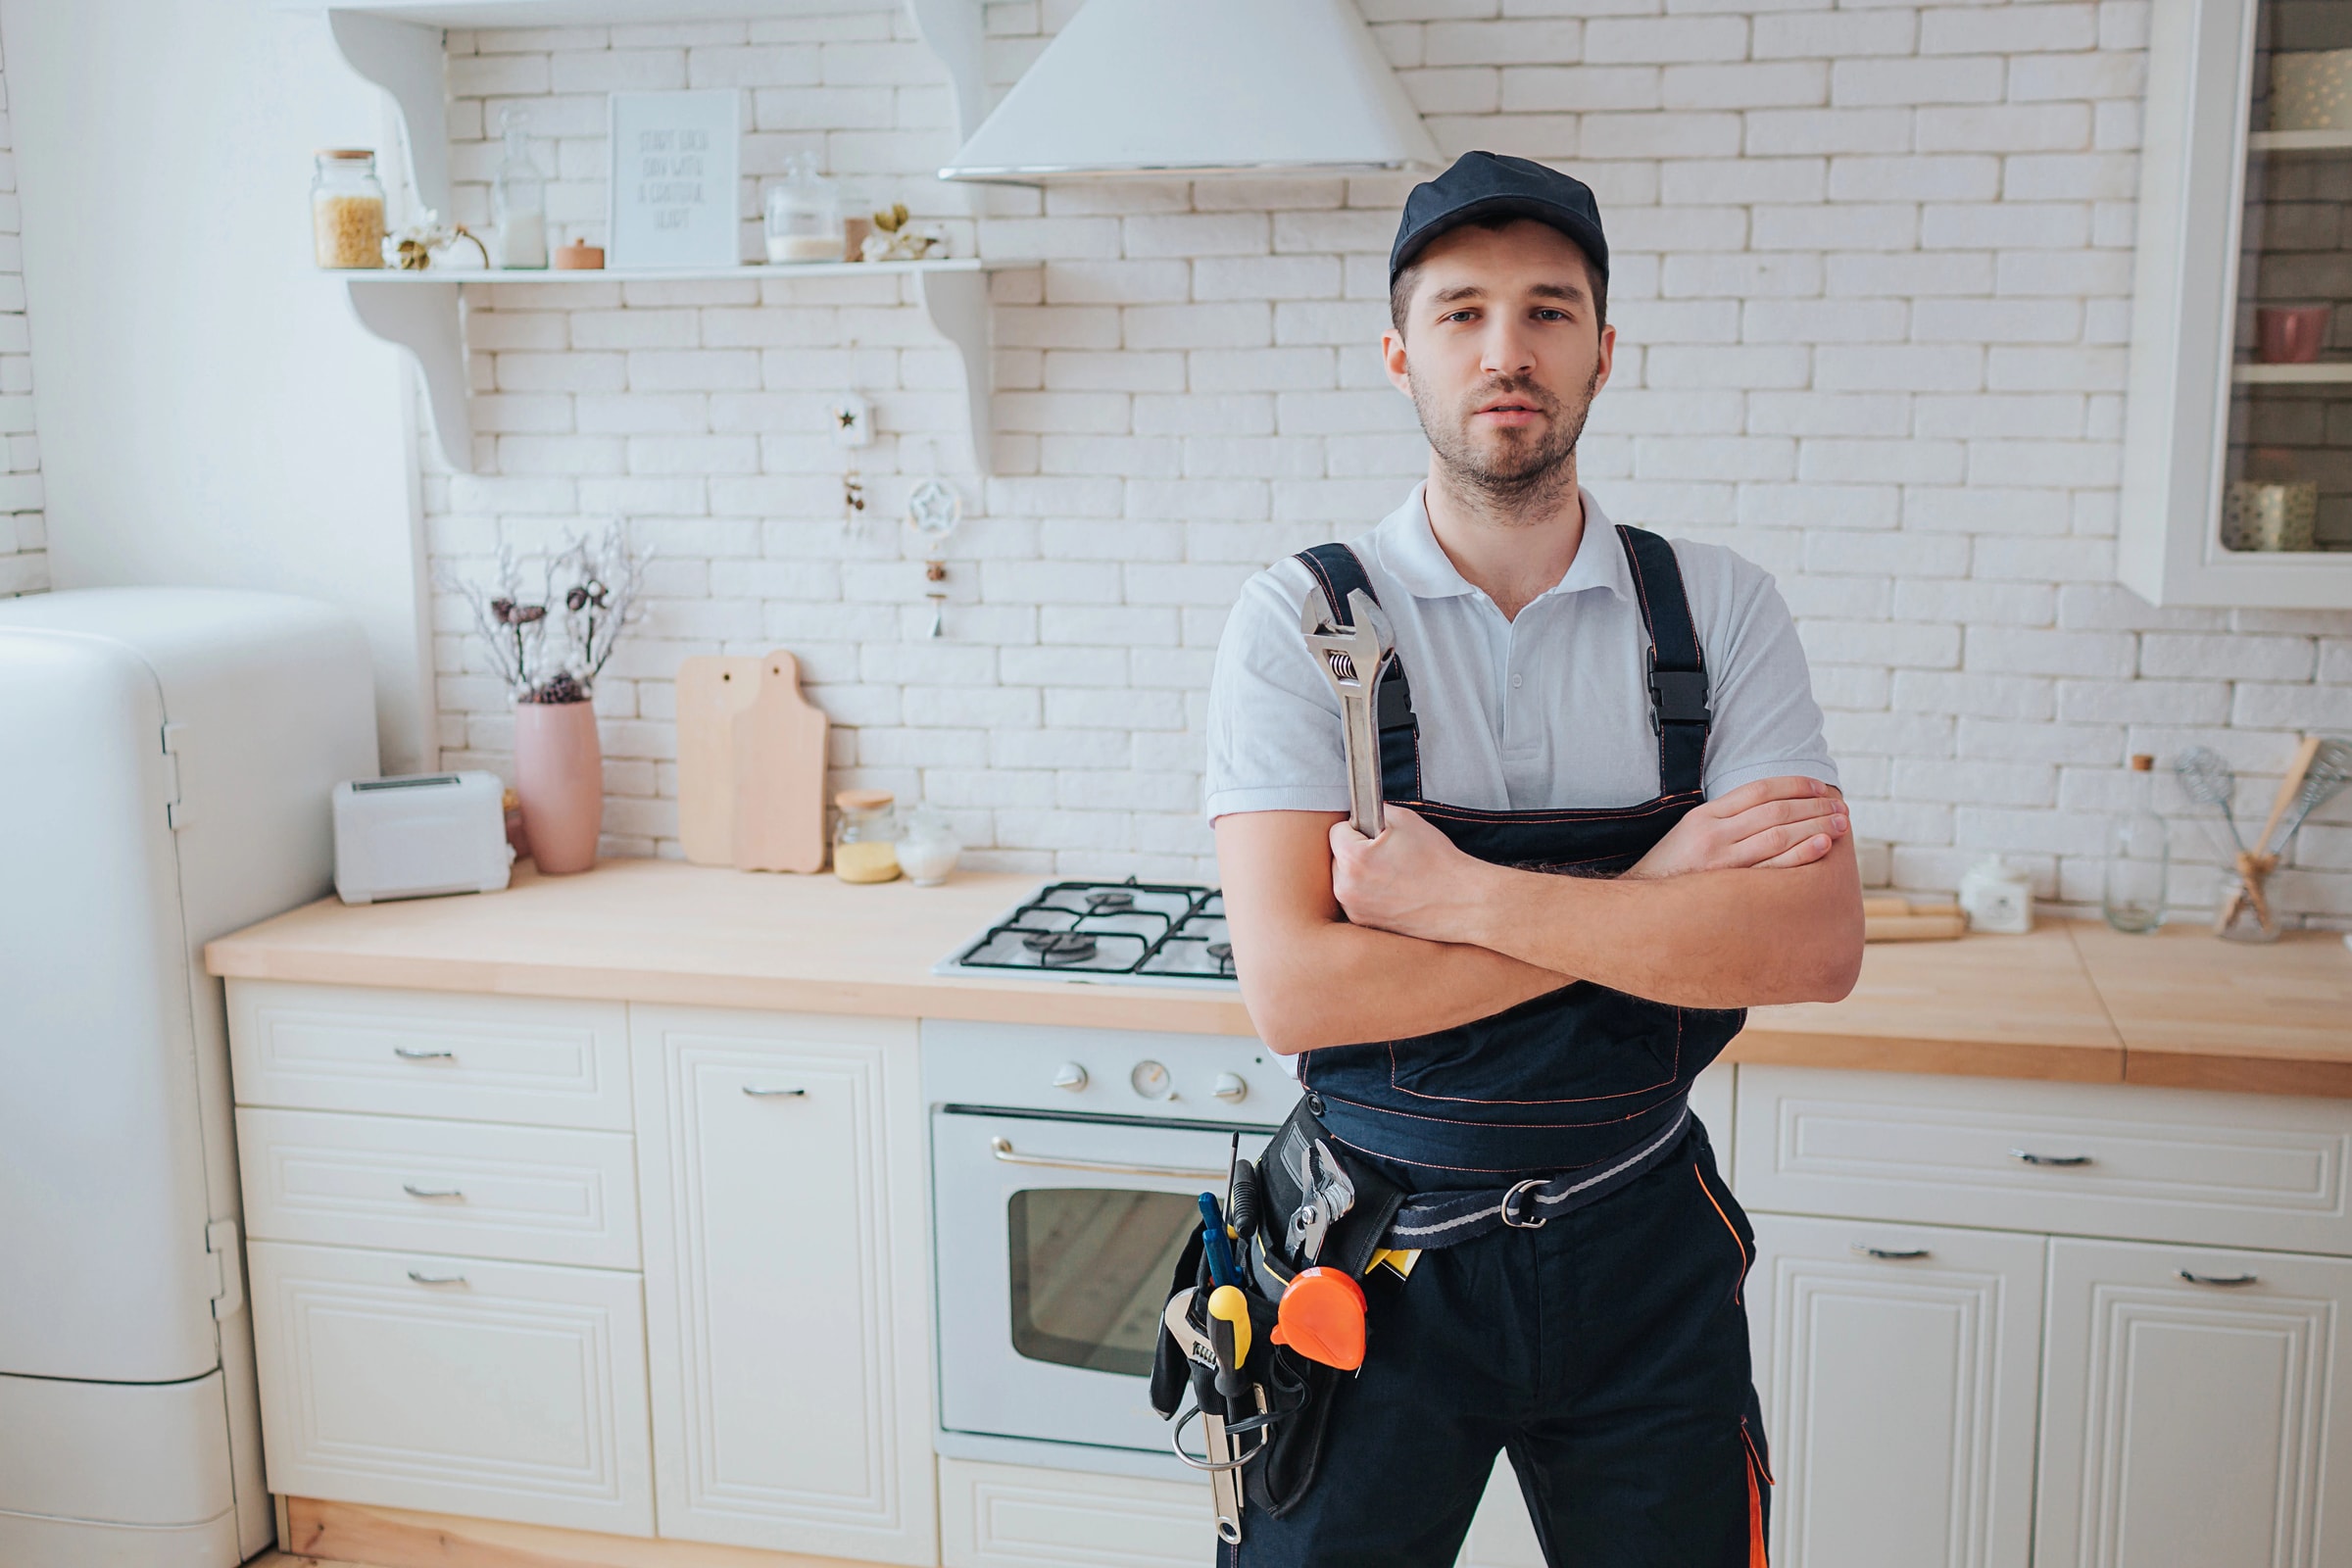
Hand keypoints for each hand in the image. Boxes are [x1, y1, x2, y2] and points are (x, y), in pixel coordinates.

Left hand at [1329, 806, 1491, 943]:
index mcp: (1353, 858)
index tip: (1377, 833)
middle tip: (1389, 855)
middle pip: (1337, 856)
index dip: (1359, 827)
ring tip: (1393, 873)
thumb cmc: (1437, 860)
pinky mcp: (1363, 923)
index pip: (1337, 830)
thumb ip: (1374, 811)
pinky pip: (1355, 898)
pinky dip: (1367, 892)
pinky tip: (1393, 890)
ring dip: (1359, 872)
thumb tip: (1361, 813)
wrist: (1462, 902)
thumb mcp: (1406, 820)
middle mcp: (1346, 887)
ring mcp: (1353, 909)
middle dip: (1356, 851)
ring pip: (1345, 878)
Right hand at [1626, 776, 1847, 879]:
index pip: (1758, 790)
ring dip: (1815, 826)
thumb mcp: (1690, 834)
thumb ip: (1726, 821)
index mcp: (1705, 816)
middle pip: (1775, 810)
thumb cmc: (1673, 871)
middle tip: (1842, 807)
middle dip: (1814, 806)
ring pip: (1778, 834)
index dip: (1794, 785)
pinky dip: (1800, 854)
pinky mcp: (1727, 888)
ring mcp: (1721, 861)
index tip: (1820, 787)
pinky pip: (1772, 867)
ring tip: (1841, 824)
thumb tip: (1774, 811)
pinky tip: (1822, 846)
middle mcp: (1713, 834)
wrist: (1640, 910)